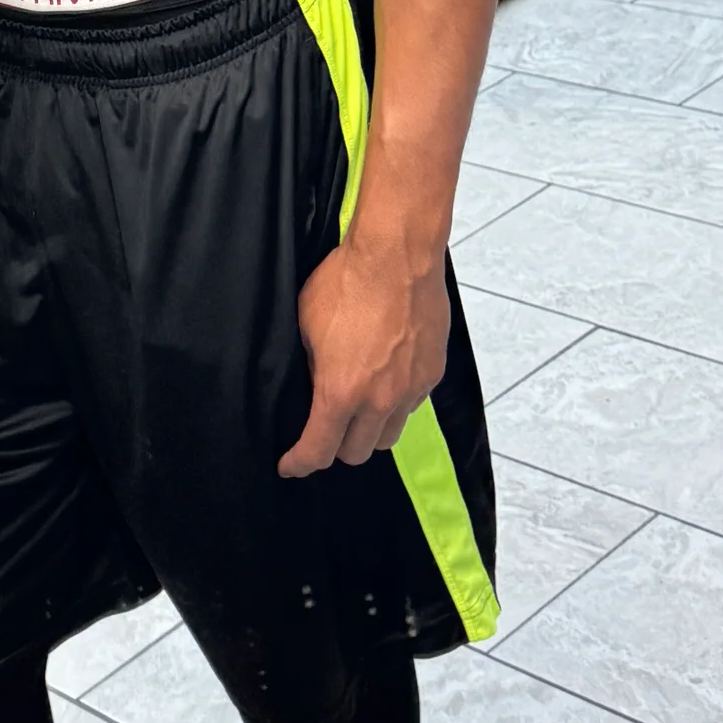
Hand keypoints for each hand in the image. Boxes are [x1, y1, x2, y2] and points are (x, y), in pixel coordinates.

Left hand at [277, 225, 449, 476]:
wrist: (398, 256)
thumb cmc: (346, 282)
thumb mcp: (306, 324)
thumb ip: (311, 366)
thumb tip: (315, 386)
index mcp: (340, 391)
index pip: (319, 450)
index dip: (300, 463)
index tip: (290, 465)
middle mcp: (378, 400)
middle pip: (358, 452)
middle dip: (336, 448)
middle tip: (324, 429)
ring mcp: (410, 389)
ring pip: (389, 435)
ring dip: (370, 431)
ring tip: (358, 410)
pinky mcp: (432, 374)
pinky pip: (411, 407)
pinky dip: (395, 405)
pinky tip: (385, 382)